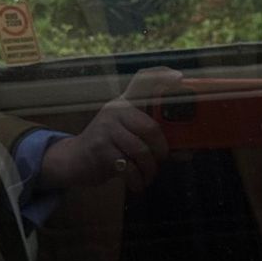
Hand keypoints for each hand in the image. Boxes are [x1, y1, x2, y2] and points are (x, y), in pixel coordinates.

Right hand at [37, 67, 183, 193]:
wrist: (74, 160)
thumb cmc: (109, 148)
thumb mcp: (127, 136)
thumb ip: (152, 139)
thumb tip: (186, 151)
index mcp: (124, 104)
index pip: (142, 82)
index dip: (161, 77)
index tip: (179, 77)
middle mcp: (115, 111)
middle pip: (151, 128)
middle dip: (161, 151)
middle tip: (160, 162)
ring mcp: (106, 129)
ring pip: (141, 150)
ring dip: (149, 169)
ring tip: (147, 176)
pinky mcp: (100, 149)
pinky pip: (129, 167)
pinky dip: (138, 180)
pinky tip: (137, 183)